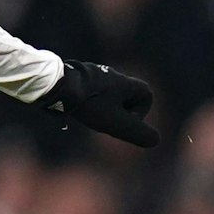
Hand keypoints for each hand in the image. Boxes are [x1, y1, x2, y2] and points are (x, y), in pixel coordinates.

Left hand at [40, 58, 157, 146]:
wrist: (58, 84)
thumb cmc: (89, 103)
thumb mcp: (116, 122)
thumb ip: (137, 132)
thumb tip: (155, 140)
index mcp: (126, 83)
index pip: (146, 95)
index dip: (141, 111)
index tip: (125, 121)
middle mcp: (113, 75)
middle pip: (126, 95)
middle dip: (119, 112)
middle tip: (105, 121)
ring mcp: (95, 73)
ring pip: (107, 94)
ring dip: (102, 107)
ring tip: (90, 115)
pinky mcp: (78, 75)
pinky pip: (90, 90)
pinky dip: (88, 101)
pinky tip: (76, 107)